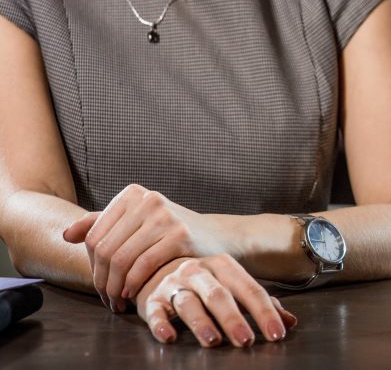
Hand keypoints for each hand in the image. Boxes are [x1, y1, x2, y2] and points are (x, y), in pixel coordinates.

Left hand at [63, 184, 229, 311]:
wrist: (217, 237)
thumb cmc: (172, 233)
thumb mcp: (137, 223)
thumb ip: (103, 224)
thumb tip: (67, 235)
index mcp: (132, 194)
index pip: (94, 236)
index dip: (93, 266)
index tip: (100, 285)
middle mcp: (148, 200)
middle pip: (106, 249)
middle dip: (102, 281)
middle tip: (107, 300)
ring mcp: (165, 215)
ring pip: (121, 259)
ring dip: (115, 288)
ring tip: (118, 301)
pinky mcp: (180, 234)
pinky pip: (143, 265)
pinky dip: (133, 284)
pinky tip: (133, 294)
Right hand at [136, 255, 297, 347]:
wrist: (158, 267)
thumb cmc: (206, 281)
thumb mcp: (234, 286)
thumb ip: (261, 304)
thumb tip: (290, 323)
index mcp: (224, 266)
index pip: (250, 290)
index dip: (265, 313)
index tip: (277, 334)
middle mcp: (199, 271)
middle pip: (219, 295)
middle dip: (233, 318)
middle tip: (246, 340)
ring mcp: (174, 283)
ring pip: (189, 302)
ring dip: (201, 323)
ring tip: (213, 341)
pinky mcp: (152, 298)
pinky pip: (155, 311)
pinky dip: (160, 324)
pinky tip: (169, 337)